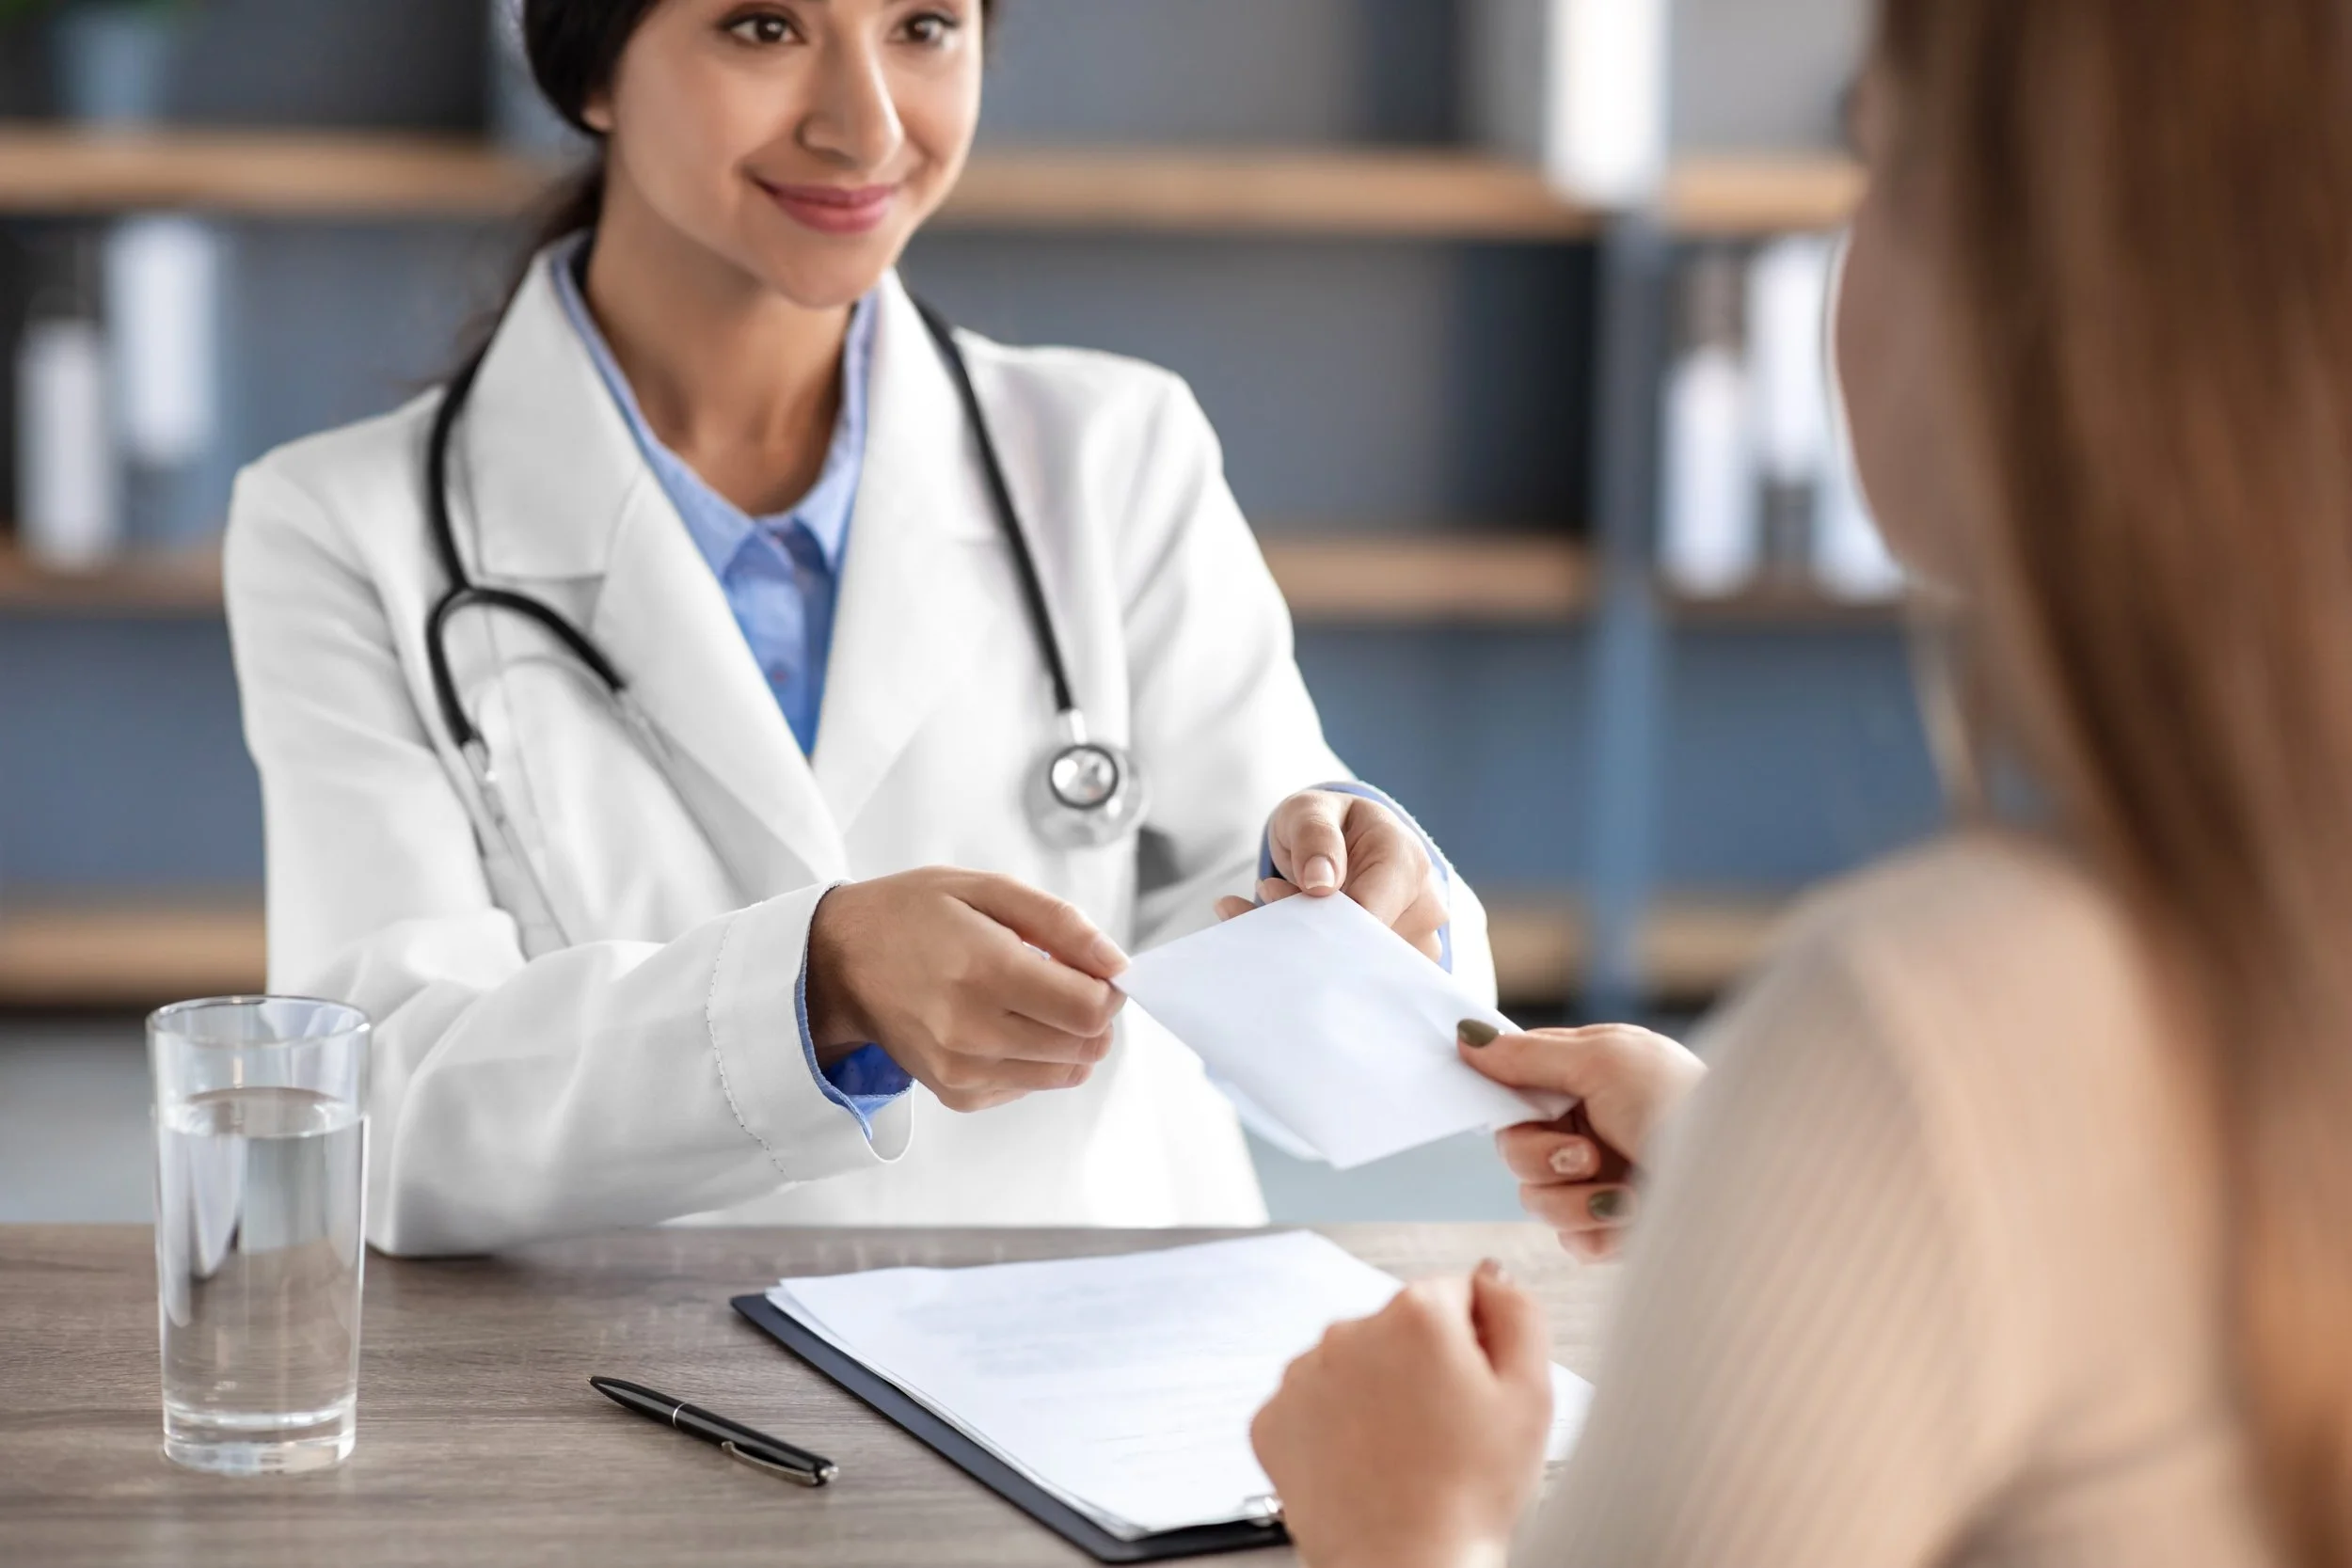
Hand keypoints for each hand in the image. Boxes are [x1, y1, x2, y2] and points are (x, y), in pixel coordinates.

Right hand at [805, 869, 1126, 1112]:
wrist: (841, 962)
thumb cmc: (912, 916)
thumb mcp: (987, 890)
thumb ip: (1061, 923)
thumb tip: (1118, 965)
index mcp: (985, 970)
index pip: (1090, 1009)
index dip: (1109, 989)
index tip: (1093, 969)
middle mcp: (973, 1030)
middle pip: (1086, 1046)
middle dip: (1091, 1012)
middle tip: (1061, 981)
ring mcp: (963, 1070)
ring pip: (1065, 1073)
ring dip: (1066, 1038)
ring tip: (1029, 1000)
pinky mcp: (957, 1094)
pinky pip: (1030, 1086)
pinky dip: (1034, 1058)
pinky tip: (1002, 1023)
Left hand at [1213, 790, 1446, 961]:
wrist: (1350, 842)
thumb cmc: (1330, 824)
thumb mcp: (1309, 811)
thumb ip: (1314, 835)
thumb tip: (1319, 881)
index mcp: (1405, 859)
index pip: (1369, 913)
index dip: (1320, 918)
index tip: (1276, 899)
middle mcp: (1425, 905)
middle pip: (1368, 948)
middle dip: (1313, 938)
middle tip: (1269, 910)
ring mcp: (1420, 940)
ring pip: (1366, 971)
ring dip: (1315, 954)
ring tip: (1281, 918)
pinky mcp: (1405, 964)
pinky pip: (1367, 981)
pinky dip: (1326, 967)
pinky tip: (1298, 938)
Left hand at [1252, 1263, 1552, 1567]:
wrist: (1407, 1567)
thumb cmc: (1469, 1494)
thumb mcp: (1531, 1393)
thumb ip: (1518, 1310)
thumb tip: (1490, 1277)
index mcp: (1417, 1314)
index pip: (1455, 1294)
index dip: (1475, 1345)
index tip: (1475, 1389)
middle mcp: (1349, 1331)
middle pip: (1400, 1328)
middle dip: (1422, 1365)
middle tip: (1446, 1429)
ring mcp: (1302, 1374)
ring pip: (1353, 1364)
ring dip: (1376, 1393)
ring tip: (1404, 1453)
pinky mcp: (1273, 1418)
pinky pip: (1312, 1404)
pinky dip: (1334, 1427)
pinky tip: (1365, 1462)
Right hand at [1459, 1023, 1704, 1262]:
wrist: (1749, 1175)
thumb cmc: (1683, 1102)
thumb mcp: (1602, 1061)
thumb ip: (1529, 1055)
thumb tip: (1466, 1035)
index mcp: (1585, 1078)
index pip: (1514, 1087)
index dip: (1505, 1100)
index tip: (1515, 1107)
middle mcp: (1589, 1127)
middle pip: (1513, 1149)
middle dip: (1542, 1157)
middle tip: (1586, 1153)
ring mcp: (1602, 1180)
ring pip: (1535, 1200)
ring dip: (1575, 1199)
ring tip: (1625, 1193)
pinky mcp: (1615, 1229)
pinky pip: (1571, 1240)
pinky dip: (1598, 1231)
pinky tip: (1635, 1217)